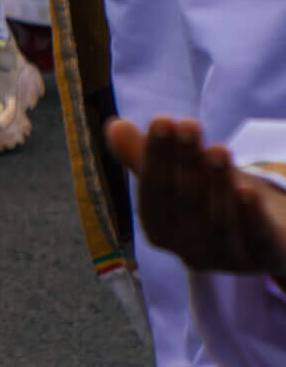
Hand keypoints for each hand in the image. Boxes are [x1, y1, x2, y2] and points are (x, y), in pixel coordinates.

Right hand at [108, 115, 285, 278]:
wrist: (265, 233)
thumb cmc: (212, 198)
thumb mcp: (181, 175)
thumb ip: (146, 155)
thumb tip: (114, 125)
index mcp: (160, 231)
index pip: (153, 192)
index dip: (157, 155)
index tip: (162, 120)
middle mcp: (189, 250)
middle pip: (185, 203)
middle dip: (186, 162)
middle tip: (189, 125)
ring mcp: (227, 259)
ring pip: (219, 220)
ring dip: (217, 183)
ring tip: (218, 148)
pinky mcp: (264, 260)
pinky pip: (255, 240)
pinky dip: (250, 217)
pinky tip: (248, 191)